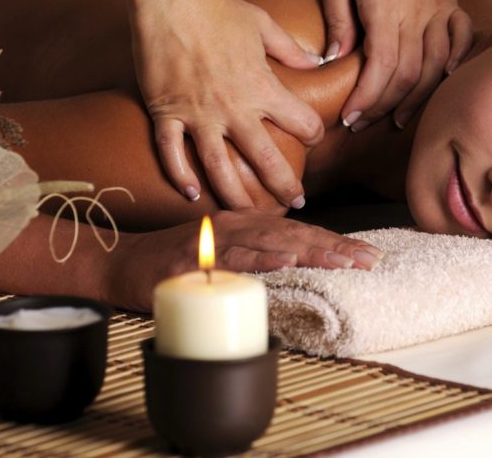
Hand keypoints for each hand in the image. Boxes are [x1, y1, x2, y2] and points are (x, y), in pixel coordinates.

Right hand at [106, 210, 383, 310]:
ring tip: (344, 261)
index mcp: (246, 224)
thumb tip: (295, 268)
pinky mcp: (195, 257)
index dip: (335, 242)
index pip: (300, 233)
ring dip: (311, 251)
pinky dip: (261, 258)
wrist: (121, 263)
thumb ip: (256, 257)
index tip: (368, 255)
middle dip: (335, 247)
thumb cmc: (174, 262)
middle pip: (295, 234)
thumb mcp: (222, 255)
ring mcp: (215, 239)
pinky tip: (287, 262)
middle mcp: (235, 225)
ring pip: (272, 242)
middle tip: (371, 260)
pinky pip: (233, 257)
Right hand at [133, 0, 325, 209]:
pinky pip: (172, 153)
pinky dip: (180, 176)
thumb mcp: (263, 25)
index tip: (314, 137)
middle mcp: (232, 108)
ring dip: (236, 195)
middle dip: (283, 185)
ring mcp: (197, 114)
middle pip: (265, 159)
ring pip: (219, 167)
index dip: (312, 131)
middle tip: (294, 202)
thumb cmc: (218, 7)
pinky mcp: (166, 112)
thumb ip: (291, 49)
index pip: (300, 121)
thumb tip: (316, 61)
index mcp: (261, 86)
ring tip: (248, 214)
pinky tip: (191, 195)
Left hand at [321, 0, 473, 131]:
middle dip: (383, 105)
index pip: (382, 64)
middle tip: (362, 122)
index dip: (367, 96)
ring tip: (394, 118)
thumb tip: (334, 57)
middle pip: (407, 74)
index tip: (351, 116)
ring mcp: (439, 14)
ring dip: (415, 98)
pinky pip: (461, 44)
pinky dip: (454, 67)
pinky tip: (439, 85)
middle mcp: (416, 15)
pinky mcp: (453, 12)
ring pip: (435, 67)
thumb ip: (336, 16)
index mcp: (385, 6)